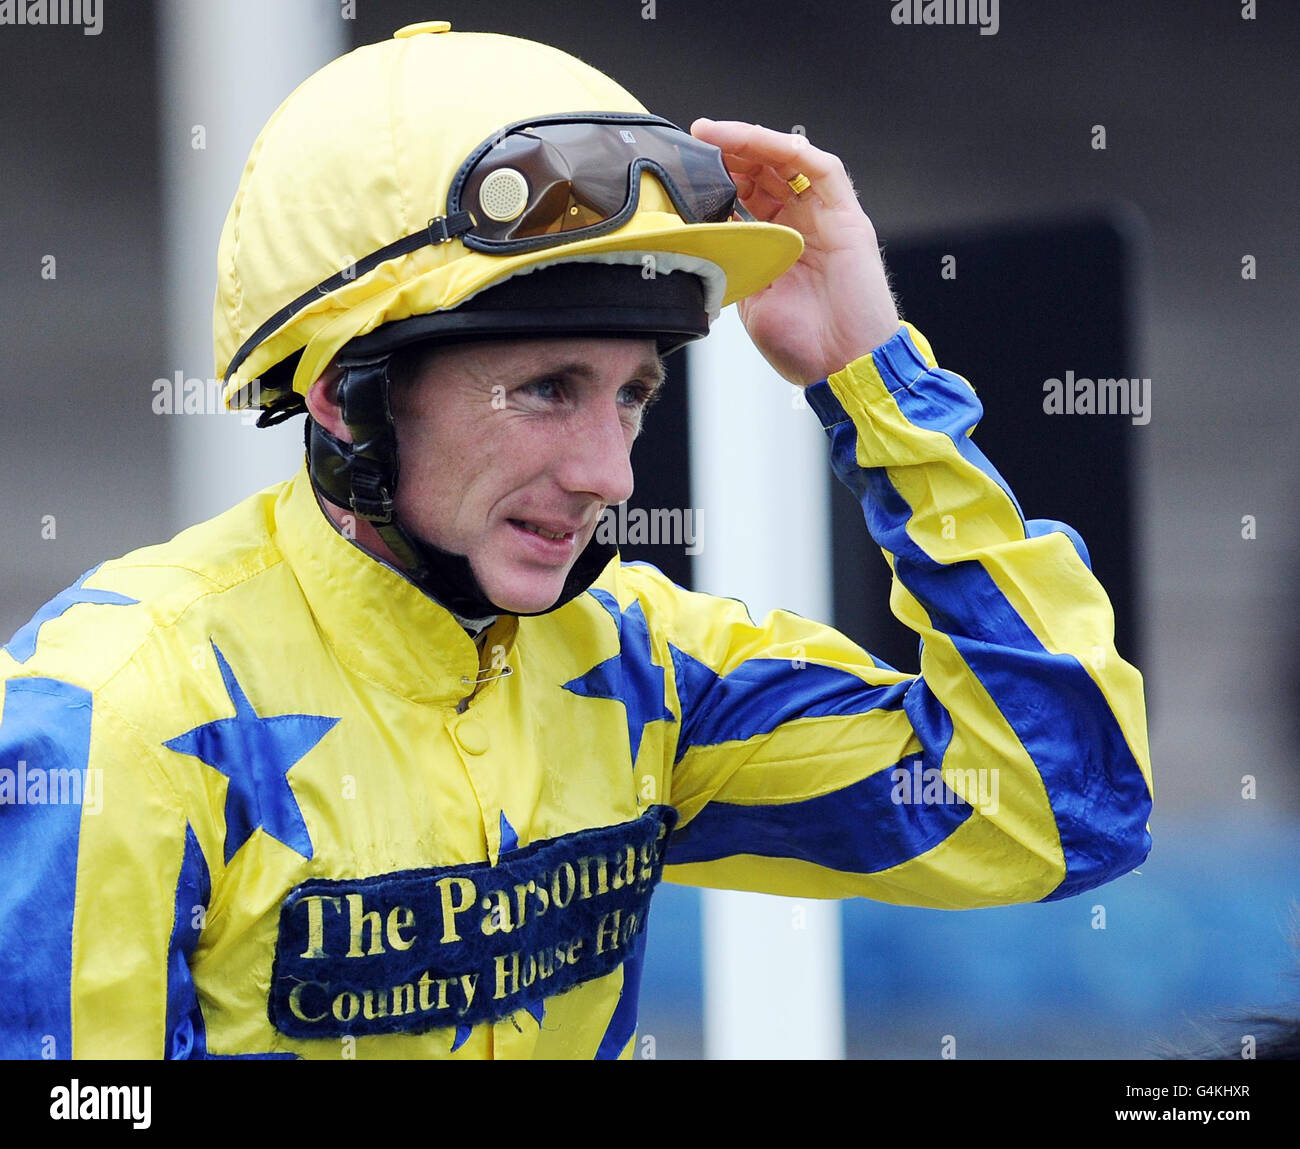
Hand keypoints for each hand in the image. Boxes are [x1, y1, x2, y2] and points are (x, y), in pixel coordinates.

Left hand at [691, 118, 900, 385]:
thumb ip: (733, 264)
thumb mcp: (750, 300)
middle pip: (764, 170)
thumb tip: (698, 241)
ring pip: (788, 161)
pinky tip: (757, 142)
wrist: (844, 368)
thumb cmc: (804, 346)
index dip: (717, 176)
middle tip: (695, 139)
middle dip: (728, 151)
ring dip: (751, 142)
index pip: (745, 194)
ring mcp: (825, 218)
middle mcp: (801, 224)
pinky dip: (789, 150)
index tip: (684, 165)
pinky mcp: (847, 217)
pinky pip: (821, 169)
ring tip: (716, 134)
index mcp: (776, 243)